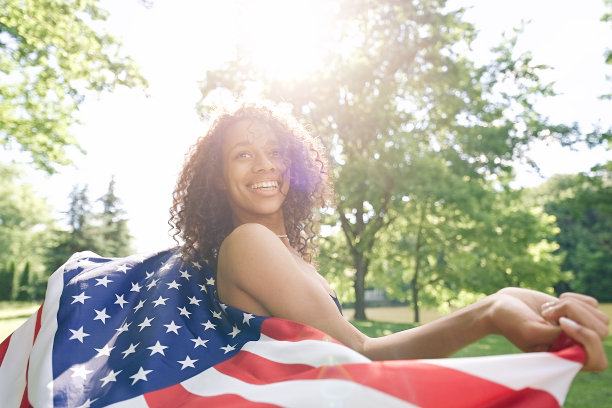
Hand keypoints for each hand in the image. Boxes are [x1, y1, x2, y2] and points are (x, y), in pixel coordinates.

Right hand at [490, 288, 608, 371]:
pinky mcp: (576, 311)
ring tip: (548, 309)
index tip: (561, 323)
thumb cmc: (510, 321)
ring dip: (573, 306)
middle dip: (576, 315)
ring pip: (599, 316)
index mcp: (564, 359)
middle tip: (548, 313)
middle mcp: (575, 346)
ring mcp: (577, 329)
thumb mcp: (530, 331)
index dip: (586, 338)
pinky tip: (555, 301)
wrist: (501, 305)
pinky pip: (592, 303)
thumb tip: (581, 329)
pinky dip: (574, 298)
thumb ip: (557, 335)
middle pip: (601, 332)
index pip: (597, 359)